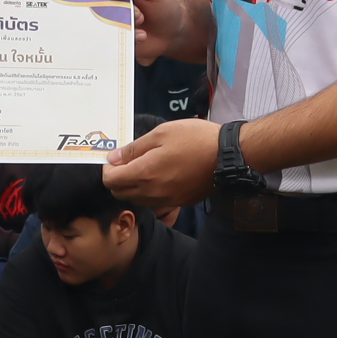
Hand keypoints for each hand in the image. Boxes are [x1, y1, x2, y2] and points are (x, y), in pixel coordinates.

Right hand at [97, 0, 182, 64]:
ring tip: (142, 23)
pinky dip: (128, 39)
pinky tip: (142, 36)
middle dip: (120, 14)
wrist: (174, 32)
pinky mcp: (113, 39)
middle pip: (97, 9)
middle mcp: (107, 2)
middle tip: (140, 15)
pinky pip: (110, 42)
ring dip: (125, 27)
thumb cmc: (164, 4)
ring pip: (103, 27)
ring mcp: (108, 21)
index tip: (122, 3)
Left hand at [103, 116, 219, 210]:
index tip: (116, 158)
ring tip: (145, 167)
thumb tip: (114, 158)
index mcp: (144, 173)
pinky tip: (161, 176)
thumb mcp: (161, 133)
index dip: (108, 169)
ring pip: (137, 199)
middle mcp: (152, 193)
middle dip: (117, 179)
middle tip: (128, 162)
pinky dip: (150, 192)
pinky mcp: (179, 203)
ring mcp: (166, 201)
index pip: (111, 181)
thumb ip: (134, 148)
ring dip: (133, 187)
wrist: (228, 156)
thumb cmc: (195, 139)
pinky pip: (155, 202)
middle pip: (120, 194)